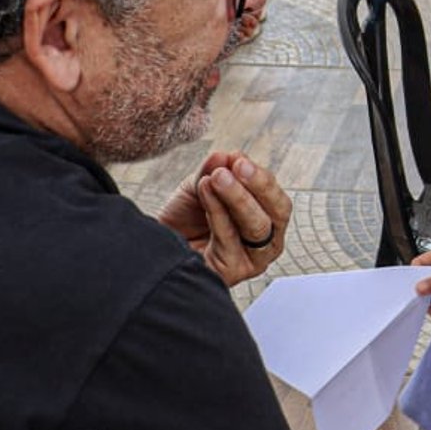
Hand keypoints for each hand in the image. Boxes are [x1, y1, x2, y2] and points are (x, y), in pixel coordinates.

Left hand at [155, 152, 291, 285]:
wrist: (154, 247)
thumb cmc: (182, 221)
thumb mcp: (200, 186)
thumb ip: (214, 171)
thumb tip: (226, 156)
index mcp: (266, 219)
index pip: (276, 199)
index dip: (261, 178)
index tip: (239, 159)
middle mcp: (265, 243)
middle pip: (276, 214)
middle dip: (257, 186)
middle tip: (236, 166)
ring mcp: (251, 261)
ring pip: (257, 227)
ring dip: (238, 197)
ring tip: (217, 177)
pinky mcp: (231, 273)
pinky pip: (229, 240)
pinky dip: (217, 212)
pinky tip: (205, 192)